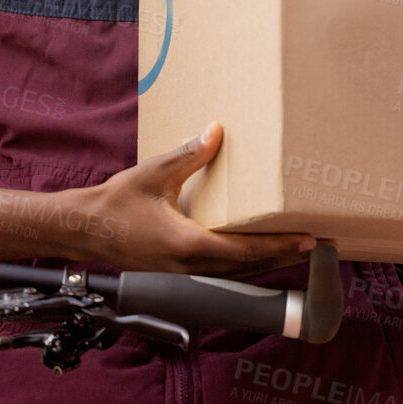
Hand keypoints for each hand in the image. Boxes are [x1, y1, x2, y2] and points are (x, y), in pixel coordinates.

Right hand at [64, 122, 316, 275]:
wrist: (84, 230)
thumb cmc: (115, 203)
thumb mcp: (155, 173)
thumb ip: (189, 154)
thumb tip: (216, 131)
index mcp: (188, 245)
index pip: (244, 250)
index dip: (279, 246)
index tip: (307, 240)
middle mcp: (191, 265)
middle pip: (248, 265)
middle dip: (284, 254)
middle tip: (318, 243)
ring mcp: (185, 271)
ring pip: (237, 271)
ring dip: (268, 259)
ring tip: (297, 245)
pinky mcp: (180, 269)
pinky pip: (222, 268)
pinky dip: (247, 260)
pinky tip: (259, 248)